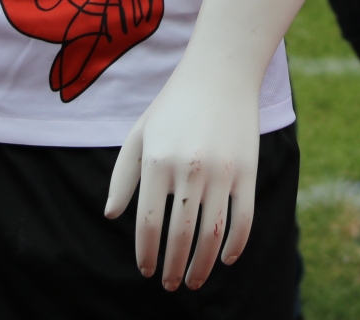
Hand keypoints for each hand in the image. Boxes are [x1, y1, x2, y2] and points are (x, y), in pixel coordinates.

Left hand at [104, 67, 260, 291]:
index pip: (149, 224)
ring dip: (203, 266)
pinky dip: (235, 246)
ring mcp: (222, 172)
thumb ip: (123, 176)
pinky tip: (224, 259)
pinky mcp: (247, 171)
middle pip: (181, 236)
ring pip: (213, 234)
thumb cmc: (173, 106)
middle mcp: (189, 169)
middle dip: (173, 268)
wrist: (220, 74)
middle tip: (169, 285)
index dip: (146, 254)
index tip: (145, 270)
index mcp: (157, 162)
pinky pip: (243, 219)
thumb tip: (111, 217)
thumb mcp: (139, 134)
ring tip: (194, 281)